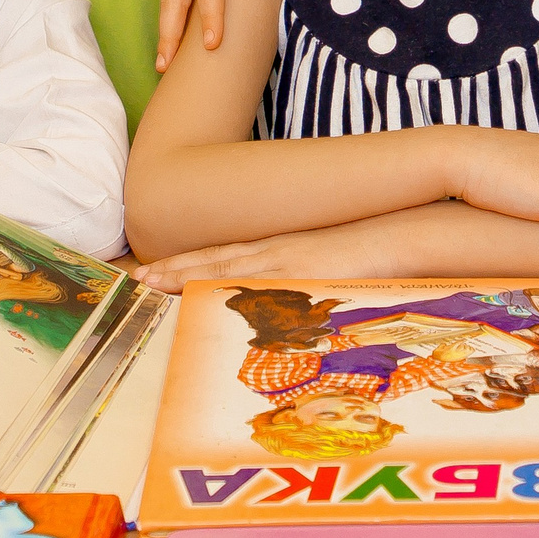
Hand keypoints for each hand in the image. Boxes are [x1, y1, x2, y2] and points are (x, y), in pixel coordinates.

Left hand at [135, 225, 403, 292]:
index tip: (156, 270)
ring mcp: (285, 259)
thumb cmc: (373, 255)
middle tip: (136, 278)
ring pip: (223, 267)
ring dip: (184, 274)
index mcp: (280, 250)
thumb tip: (295, 304)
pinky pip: (252, 281)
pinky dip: (223, 286)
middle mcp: (275, 251)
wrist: (402, 234)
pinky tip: (198, 293)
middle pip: (213, 260)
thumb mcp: (332, 271)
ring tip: (149, 281)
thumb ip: (309, 284)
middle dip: (172, 269)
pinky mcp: (299, 270)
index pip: (224, 257)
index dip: (188, 264)